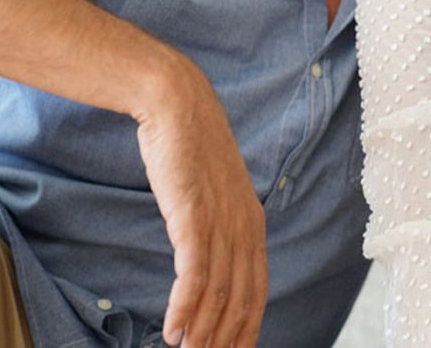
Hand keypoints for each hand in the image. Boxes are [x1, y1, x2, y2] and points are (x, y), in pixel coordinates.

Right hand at [135, 63, 267, 347]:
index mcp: (252, 222)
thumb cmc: (189, 151)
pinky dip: (185, 307)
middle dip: (226, 338)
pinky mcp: (194, 213)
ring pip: (219, 292)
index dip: (248, 326)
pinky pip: (195, 272)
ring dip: (203, 332)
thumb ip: (215, 225)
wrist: (178, 105)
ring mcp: (221, 220)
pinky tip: (173, 331)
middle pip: (241, 298)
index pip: (257, 288)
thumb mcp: (211, 193)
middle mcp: (244, 224)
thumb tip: (208, 259)